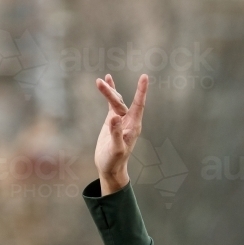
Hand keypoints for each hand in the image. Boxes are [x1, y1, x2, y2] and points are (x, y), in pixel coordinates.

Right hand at [94, 73, 147, 194]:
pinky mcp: (112, 120)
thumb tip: (114, 117)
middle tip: (99, 83)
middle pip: (121, 102)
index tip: (144, 77)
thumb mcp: (116, 149)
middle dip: (110, 92)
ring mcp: (121, 119)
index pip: (139, 105)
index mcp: (133, 126)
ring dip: (108, 91)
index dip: (141, 91)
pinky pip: (112, 104)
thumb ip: (115, 133)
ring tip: (99, 81)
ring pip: (115, 101)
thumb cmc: (114, 161)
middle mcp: (129, 121)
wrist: (110, 167)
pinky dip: (110, 93)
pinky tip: (107, 82)